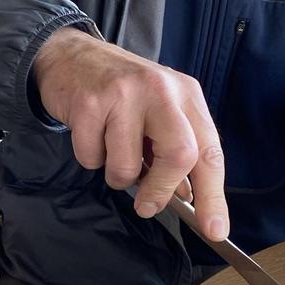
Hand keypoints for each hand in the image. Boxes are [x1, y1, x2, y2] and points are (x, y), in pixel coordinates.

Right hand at [32, 28, 229, 238]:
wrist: (69, 56)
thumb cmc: (119, 92)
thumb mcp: (158, 112)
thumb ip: (175, 150)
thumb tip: (188, 197)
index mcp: (186, 94)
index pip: (209, 151)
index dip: (213, 195)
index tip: (214, 229)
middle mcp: (160, 90)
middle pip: (180, 156)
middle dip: (161, 191)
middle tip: (147, 206)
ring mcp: (124, 95)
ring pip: (127, 167)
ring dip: (116, 175)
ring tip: (110, 149)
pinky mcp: (89, 104)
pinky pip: (91, 159)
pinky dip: (90, 158)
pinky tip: (90, 133)